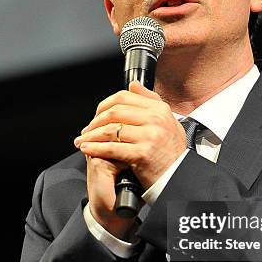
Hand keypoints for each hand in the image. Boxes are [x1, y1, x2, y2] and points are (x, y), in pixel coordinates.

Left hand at [74, 81, 187, 235]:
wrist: (179, 177)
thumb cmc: (171, 153)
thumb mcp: (168, 121)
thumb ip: (151, 101)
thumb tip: (133, 85)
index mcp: (160, 109)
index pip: (124, 97)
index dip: (105, 105)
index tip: (96, 115)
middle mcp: (156, 119)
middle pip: (115, 112)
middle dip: (95, 121)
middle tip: (86, 130)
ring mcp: (150, 136)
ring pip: (110, 129)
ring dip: (91, 135)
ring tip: (83, 141)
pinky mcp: (142, 153)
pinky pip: (111, 148)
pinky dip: (95, 148)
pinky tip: (88, 149)